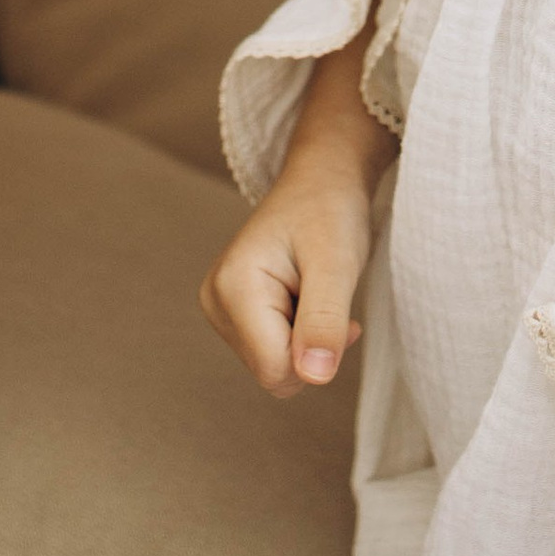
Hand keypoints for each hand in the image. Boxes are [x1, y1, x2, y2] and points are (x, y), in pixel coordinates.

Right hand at [200, 34, 392, 396]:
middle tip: (330, 297)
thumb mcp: (337, 264)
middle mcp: (215, 300)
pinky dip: (299, 334)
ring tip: (317, 292)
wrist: (323, 178)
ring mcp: (220, 306)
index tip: (339, 313)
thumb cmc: (330, 211)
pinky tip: (309, 300)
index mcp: (232, 288)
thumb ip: (323, 322)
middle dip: (311, 346)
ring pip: (274, 365)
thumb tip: (315, 377)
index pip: (275, 371)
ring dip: (307, 339)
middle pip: (273, 372)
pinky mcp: (233, 310)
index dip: (316, 353)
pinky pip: (271, 351)